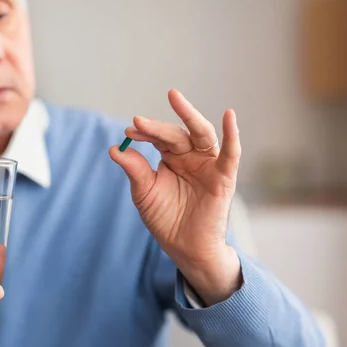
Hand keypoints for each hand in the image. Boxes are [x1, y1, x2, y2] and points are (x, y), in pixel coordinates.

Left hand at [110, 89, 241, 305]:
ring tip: (174, 98)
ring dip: (188, 115)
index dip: (144, 133)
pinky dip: (232, 134)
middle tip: (138, 121)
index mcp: (172, 158)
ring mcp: (208, 164)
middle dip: (157, 127)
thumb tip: (115, 149)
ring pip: (201, 133)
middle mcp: (191, 156)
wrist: (185, 248)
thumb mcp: (144, 193)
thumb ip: (134, 170)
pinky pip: (231, 153)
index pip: (158, 138)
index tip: (128, 132)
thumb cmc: (166, 219)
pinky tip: (229, 116)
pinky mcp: (224, 177)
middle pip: (176, 133)